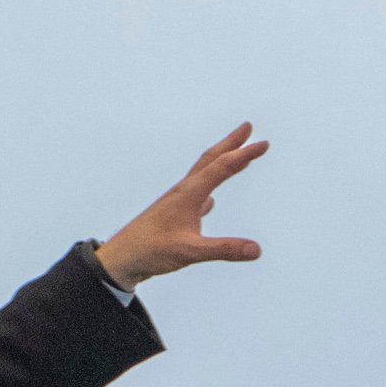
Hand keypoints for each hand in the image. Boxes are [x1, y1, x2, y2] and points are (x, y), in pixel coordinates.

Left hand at [94, 123, 269, 286]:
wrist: (121, 259)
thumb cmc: (151, 252)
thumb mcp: (190, 252)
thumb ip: (223, 249)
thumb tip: (256, 250)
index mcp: (188, 194)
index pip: (221, 168)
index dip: (244, 155)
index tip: (264, 143)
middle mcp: (182, 192)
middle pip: (210, 160)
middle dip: (231, 144)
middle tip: (248, 127)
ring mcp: (176, 203)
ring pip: (202, 175)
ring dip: (221, 162)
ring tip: (235, 155)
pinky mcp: (172, 216)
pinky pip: (195, 196)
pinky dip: (207, 189)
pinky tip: (209, 200)